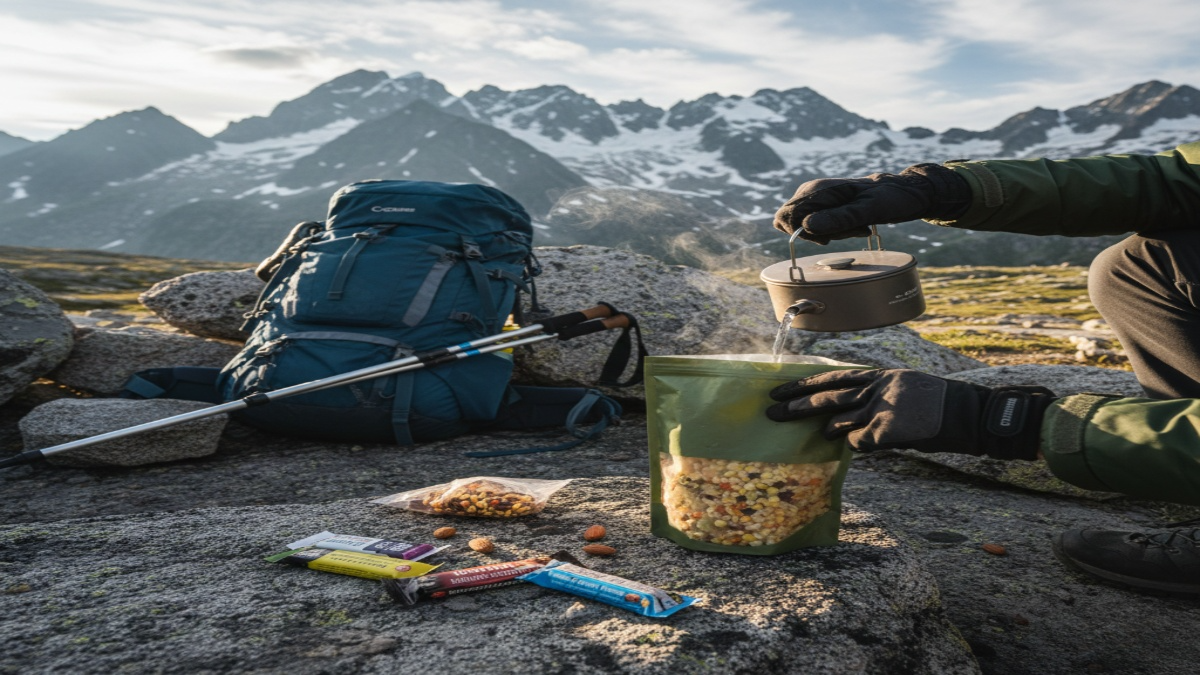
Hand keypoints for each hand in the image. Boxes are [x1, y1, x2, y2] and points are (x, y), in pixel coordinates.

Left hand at [764, 369, 1054, 459]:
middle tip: (771, 412)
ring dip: (826, 429)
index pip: (834, 377)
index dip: (805, 383)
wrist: (969, 414)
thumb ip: (877, 395)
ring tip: (816, 434)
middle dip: (796, 405)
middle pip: (827, 396)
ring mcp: (881, 408)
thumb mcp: (906, 388)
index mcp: (880, 375)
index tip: (780, 387)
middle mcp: (877, 388)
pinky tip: (865, 445)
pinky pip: (861, 442)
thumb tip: (850, 413)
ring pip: (840, 420)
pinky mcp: (888, 430)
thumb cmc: (940, 404)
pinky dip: (859, 445)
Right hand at [772, 163, 970, 244]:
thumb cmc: (891, 198)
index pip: (785, 217)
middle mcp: (812, 192)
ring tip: (856, 227)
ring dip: (830, 234)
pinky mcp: (825, 208)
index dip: (801, 234)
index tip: (827, 237)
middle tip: (846, 231)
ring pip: (804, 228)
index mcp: (818, 190)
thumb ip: (839, 218)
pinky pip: (817, 227)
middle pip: (792, 224)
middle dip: (817, 235)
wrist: (905, 192)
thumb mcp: (869, 210)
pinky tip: (853, 228)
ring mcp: (817, 200)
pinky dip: (834, 233)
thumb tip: (806, 227)